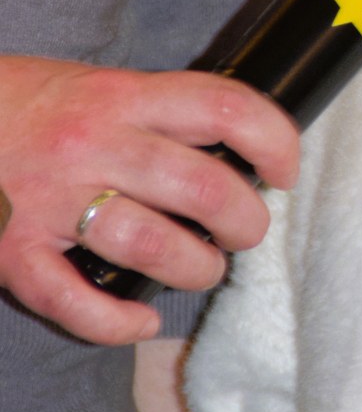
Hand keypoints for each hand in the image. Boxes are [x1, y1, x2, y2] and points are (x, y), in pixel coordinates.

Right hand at [0, 54, 299, 343]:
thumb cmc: (30, 105)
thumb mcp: (99, 87)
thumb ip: (160, 114)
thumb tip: (240, 152)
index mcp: (121, 95)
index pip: (225, 107)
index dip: (275, 141)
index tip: (285, 171)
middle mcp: (91, 143)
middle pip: (203, 188)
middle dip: (246, 222)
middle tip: (245, 231)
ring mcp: (50, 200)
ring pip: (153, 247)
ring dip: (196, 269)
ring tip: (201, 269)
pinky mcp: (14, 252)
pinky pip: (75, 302)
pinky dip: (119, 325)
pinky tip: (141, 322)